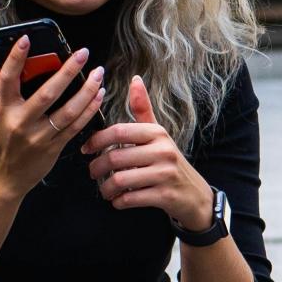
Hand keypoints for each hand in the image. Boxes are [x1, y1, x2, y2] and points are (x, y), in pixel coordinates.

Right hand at [0, 37, 104, 195]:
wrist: (7, 175)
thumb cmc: (3, 138)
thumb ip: (0, 86)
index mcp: (4, 108)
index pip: (8, 78)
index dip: (16, 58)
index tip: (27, 38)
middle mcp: (20, 121)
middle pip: (47, 93)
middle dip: (68, 71)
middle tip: (83, 53)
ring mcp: (38, 136)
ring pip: (68, 111)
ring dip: (87, 91)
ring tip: (98, 73)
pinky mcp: (54, 147)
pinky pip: (76, 126)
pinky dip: (89, 110)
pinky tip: (98, 95)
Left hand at [81, 75, 213, 232]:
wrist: (195, 194)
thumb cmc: (169, 162)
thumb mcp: (158, 135)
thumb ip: (143, 109)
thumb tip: (135, 79)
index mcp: (157, 133)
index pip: (119, 131)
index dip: (97, 140)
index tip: (86, 149)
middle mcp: (163, 151)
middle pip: (115, 157)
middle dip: (97, 168)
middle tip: (92, 173)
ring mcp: (165, 174)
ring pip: (120, 180)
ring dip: (106, 188)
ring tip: (105, 190)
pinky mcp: (165, 196)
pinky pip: (130, 199)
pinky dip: (119, 202)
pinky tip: (118, 200)